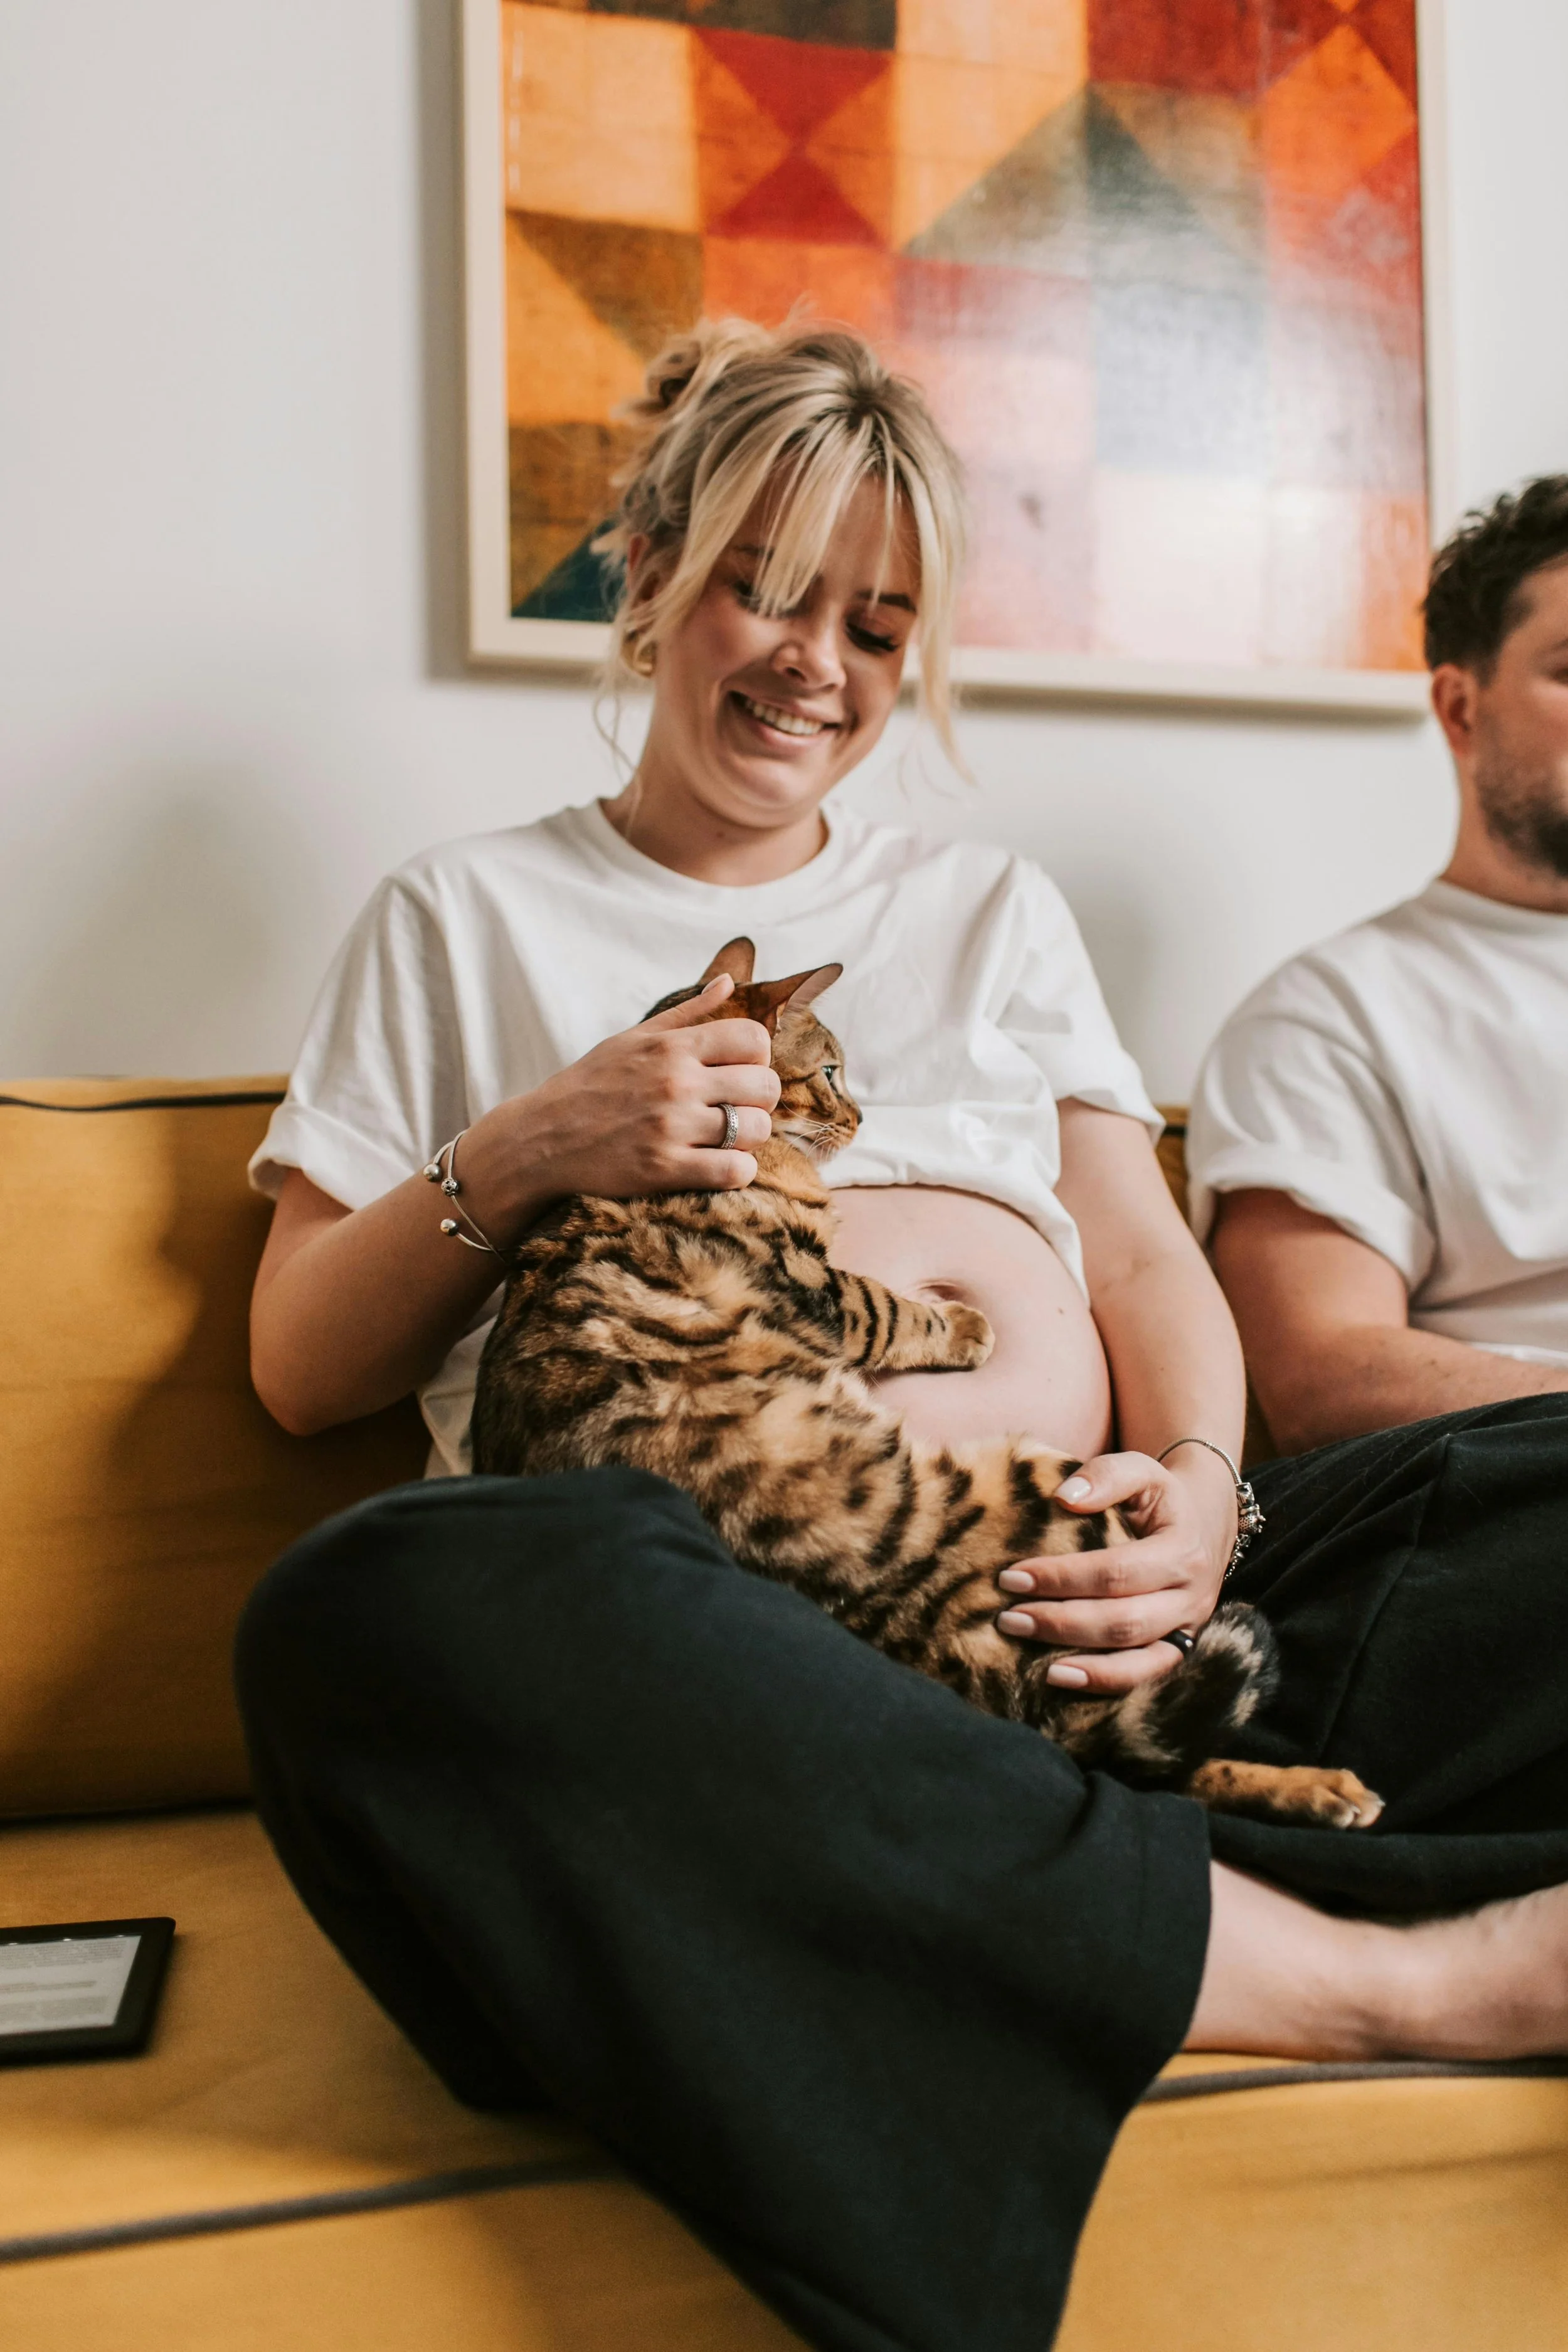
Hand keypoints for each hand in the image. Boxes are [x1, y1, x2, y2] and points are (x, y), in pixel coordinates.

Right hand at [462, 975, 780, 1232]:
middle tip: (739, 1109)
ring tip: (729, 1140)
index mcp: (672, 1047)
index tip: (740, 1073)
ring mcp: (672, 1126)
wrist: (542, 1137)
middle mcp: (676, 1082)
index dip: (758, 1057)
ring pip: (756, 1130)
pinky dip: (739, 1172)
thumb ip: (687, 1012)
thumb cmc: (591, 1084)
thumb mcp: (633, 1038)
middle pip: (764, 1085)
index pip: (754, 1038)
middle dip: (760, 1100)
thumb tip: (728, 981)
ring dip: (751, 1138)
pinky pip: (734, 1171)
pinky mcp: (665, 1168)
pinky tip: (722, 1167)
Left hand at [993, 1449, 1236, 1693]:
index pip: (1116, 1571)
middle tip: (1007, 1618)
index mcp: (1182, 1550)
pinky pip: (1145, 1675)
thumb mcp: (1142, 1470)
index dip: (1062, 1578)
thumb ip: (1106, 1475)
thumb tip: (1064, 1498)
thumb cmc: (1159, 1497)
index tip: (1011, 1577)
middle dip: (1060, 1622)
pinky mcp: (1179, 1649)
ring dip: (1078, 1659)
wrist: (1205, 1522)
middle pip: (1123, 1620)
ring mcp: (1188, 1628)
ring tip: (1025, 1649)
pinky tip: (1058, 1677)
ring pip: (1136, 1656)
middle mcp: (1192, 1596)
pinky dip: (1104, 1681)